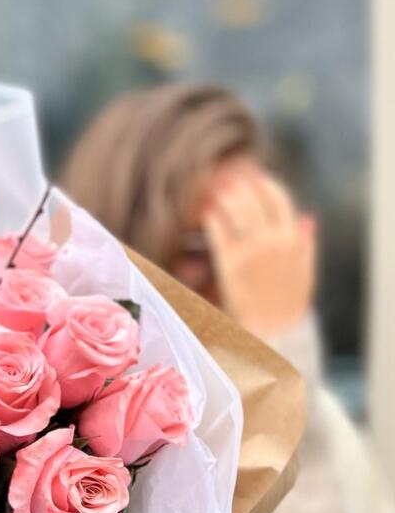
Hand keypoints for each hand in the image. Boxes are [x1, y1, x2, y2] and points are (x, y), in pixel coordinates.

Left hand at [202, 166, 316, 338]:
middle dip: (240, 186)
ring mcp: (252, 251)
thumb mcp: (304, 274)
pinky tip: (205, 213)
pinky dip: (212, 218)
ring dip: (225, 196)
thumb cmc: (286, 305)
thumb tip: (307, 219)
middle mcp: (274, 240)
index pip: (280, 199)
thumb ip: (306, 245)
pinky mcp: (231, 263)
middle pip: (255, 199)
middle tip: (226, 180)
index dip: (265, 185)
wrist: (272, 332)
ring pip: (238, 210)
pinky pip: (220, 232)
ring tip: (214, 192)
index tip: (254, 180)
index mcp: (292, 239)